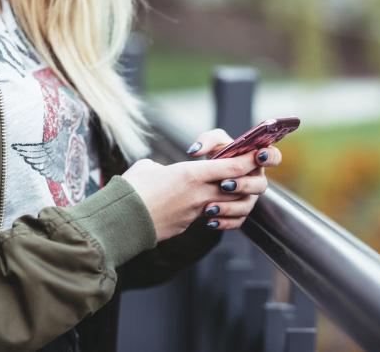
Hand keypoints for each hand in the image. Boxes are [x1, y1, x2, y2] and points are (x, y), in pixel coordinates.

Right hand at [123, 129, 280, 240]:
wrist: (121, 222)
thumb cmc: (131, 190)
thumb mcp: (148, 168)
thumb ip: (163, 167)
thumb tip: (163, 172)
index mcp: (191, 174)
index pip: (233, 167)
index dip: (249, 160)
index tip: (258, 154)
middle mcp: (199, 194)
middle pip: (236, 186)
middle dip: (246, 178)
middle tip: (246, 171)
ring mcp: (195, 212)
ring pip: (227, 204)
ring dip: (232, 197)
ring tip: (226, 190)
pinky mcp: (188, 225)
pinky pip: (210, 217)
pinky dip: (214, 211)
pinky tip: (208, 207)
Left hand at [186, 129, 281, 229]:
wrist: (205, 177)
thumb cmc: (216, 155)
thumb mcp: (212, 143)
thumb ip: (206, 140)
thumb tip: (195, 151)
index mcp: (256, 159)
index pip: (273, 157)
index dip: (270, 157)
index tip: (258, 156)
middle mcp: (256, 180)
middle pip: (260, 185)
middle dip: (243, 185)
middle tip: (224, 184)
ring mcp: (249, 198)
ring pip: (247, 206)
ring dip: (229, 207)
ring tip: (210, 207)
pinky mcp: (239, 213)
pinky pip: (237, 221)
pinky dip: (224, 222)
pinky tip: (210, 221)